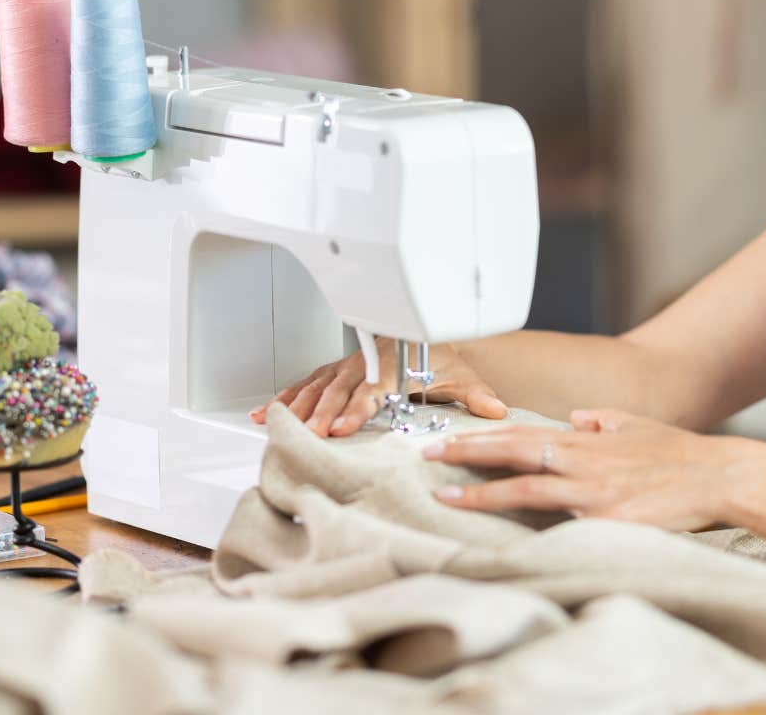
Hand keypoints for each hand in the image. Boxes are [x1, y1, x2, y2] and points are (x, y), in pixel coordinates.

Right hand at [250, 337, 507, 437]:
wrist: (430, 332)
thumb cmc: (443, 356)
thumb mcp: (464, 374)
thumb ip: (476, 395)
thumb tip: (496, 411)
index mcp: (395, 365)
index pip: (373, 388)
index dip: (358, 408)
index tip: (345, 427)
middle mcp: (367, 363)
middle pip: (340, 388)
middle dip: (324, 412)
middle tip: (312, 433)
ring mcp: (349, 365)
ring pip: (319, 384)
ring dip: (301, 405)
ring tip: (282, 425)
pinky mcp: (338, 369)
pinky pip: (309, 381)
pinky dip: (289, 395)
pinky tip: (269, 411)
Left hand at [421, 408, 765, 531]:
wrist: (719, 477)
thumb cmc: (680, 455)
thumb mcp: (634, 425)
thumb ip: (601, 421)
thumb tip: (576, 418)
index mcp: (584, 439)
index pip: (519, 433)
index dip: (480, 436)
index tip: (447, 439)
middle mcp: (581, 460)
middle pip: (511, 453)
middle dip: (465, 455)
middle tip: (426, 456)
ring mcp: (592, 491)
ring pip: (525, 488)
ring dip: (481, 492)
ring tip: (445, 496)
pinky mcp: (607, 520)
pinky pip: (558, 525)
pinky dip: (527, 530)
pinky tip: (499, 538)